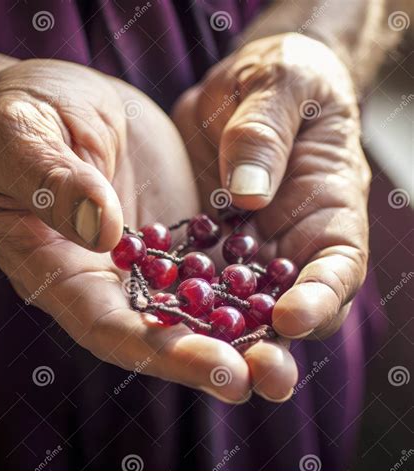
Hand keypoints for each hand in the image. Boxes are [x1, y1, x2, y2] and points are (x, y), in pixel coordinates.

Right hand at [0, 59, 276, 403]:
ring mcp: (149, 259)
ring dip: (244, 331)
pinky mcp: (178, 232)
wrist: (58, 99)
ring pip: (197, 306)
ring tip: (292, 351)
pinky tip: (289, 290)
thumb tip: (105, 233)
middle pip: (163, 334)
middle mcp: (110, 279)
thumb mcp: (25, 138)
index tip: (223, 372)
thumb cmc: (24, 115)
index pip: (111, 329)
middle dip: (217, 360)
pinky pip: (216, 261)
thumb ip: (56, 183)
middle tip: (273, 378)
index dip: (164, 355)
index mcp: (61, 272)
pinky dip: (250, 281)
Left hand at [173, 34, 368, 386]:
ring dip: (216, 340)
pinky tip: (150, 312)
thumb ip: (266, 134)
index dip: (320, 299)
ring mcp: (245, 253)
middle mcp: (290, 248)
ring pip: (234, 310)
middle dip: (269, 346)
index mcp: (330, 214)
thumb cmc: (286, 79)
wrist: (249, 86)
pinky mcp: (205, 246)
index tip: (290, 316)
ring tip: (193, 361)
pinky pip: (190, 280)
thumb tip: (248, 192)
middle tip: (248, 374)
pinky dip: (174, 300)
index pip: (336, 271)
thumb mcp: (282, 87)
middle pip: (287, 312)